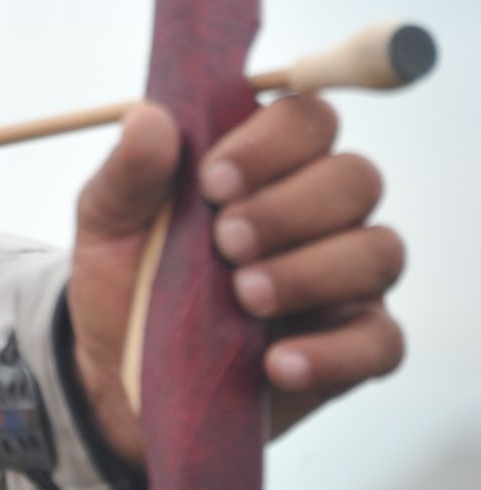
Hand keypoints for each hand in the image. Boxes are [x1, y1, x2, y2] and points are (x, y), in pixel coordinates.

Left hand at [66, 96, 406, 467]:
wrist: (117, 371)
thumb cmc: (127, 277)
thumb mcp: (108, 222)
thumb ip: (128, 171)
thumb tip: (147, 118)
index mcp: (266, 165)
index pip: (306, 119)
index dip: (271, 141)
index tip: (213, 180)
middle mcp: (320, 213)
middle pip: (355, 177)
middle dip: (290, 207)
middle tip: (226, 242)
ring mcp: (345, 280)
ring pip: (378, 251)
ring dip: (310, 271)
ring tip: (244, 295)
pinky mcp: (352, 347)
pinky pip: (381, 342)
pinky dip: (333, 352)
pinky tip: (278, 362)